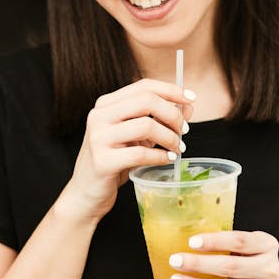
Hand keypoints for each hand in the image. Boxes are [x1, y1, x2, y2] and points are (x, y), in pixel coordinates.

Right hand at [57, 79, 194, 223]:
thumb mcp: (137, 136)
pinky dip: (161, 156)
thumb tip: (188, 107)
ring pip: (146, 126)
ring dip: (170, 137)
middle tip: (185, 131)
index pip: (143, 86)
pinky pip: (141, 154)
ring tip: (178, 148)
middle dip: (173, 114)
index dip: (171, 90)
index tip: (191, 98)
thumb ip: (159, 120)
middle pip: (146, 101)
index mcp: (106, 104)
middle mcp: (99, 116)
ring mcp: (98, 138)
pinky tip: (167, 159)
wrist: (87, 192)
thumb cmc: (114, 161)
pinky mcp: (102, 161)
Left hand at [168, 231, 278, 278]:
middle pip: (231, 267)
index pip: (240, 241)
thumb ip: (227, 240)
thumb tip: (185, 234)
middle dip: (200, 264)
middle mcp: (267, 269)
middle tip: (176, 260)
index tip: (192, 241)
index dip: (215, 241)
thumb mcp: (249, 245)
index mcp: (266, 245)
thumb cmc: (252, 260)